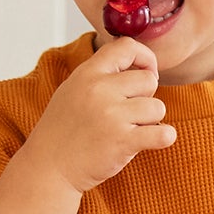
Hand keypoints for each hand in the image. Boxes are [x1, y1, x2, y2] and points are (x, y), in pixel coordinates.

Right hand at [25, 36, 173, 194]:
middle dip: (145, 97)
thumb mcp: (74, 89)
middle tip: (128, 113)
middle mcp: (100, 90)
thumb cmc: (63, 130)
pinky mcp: (123, 141)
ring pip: (158, 108)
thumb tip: (138, 64)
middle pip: (148, 80)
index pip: (127, 46)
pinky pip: (164, 133)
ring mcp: (112, 116)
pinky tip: (151, 140)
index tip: (146, 73)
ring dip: (149, 121)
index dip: (145, 58)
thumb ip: (101, 75)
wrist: (49, 167)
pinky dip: (163, 137)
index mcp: (88, 73)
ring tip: (128, 130)